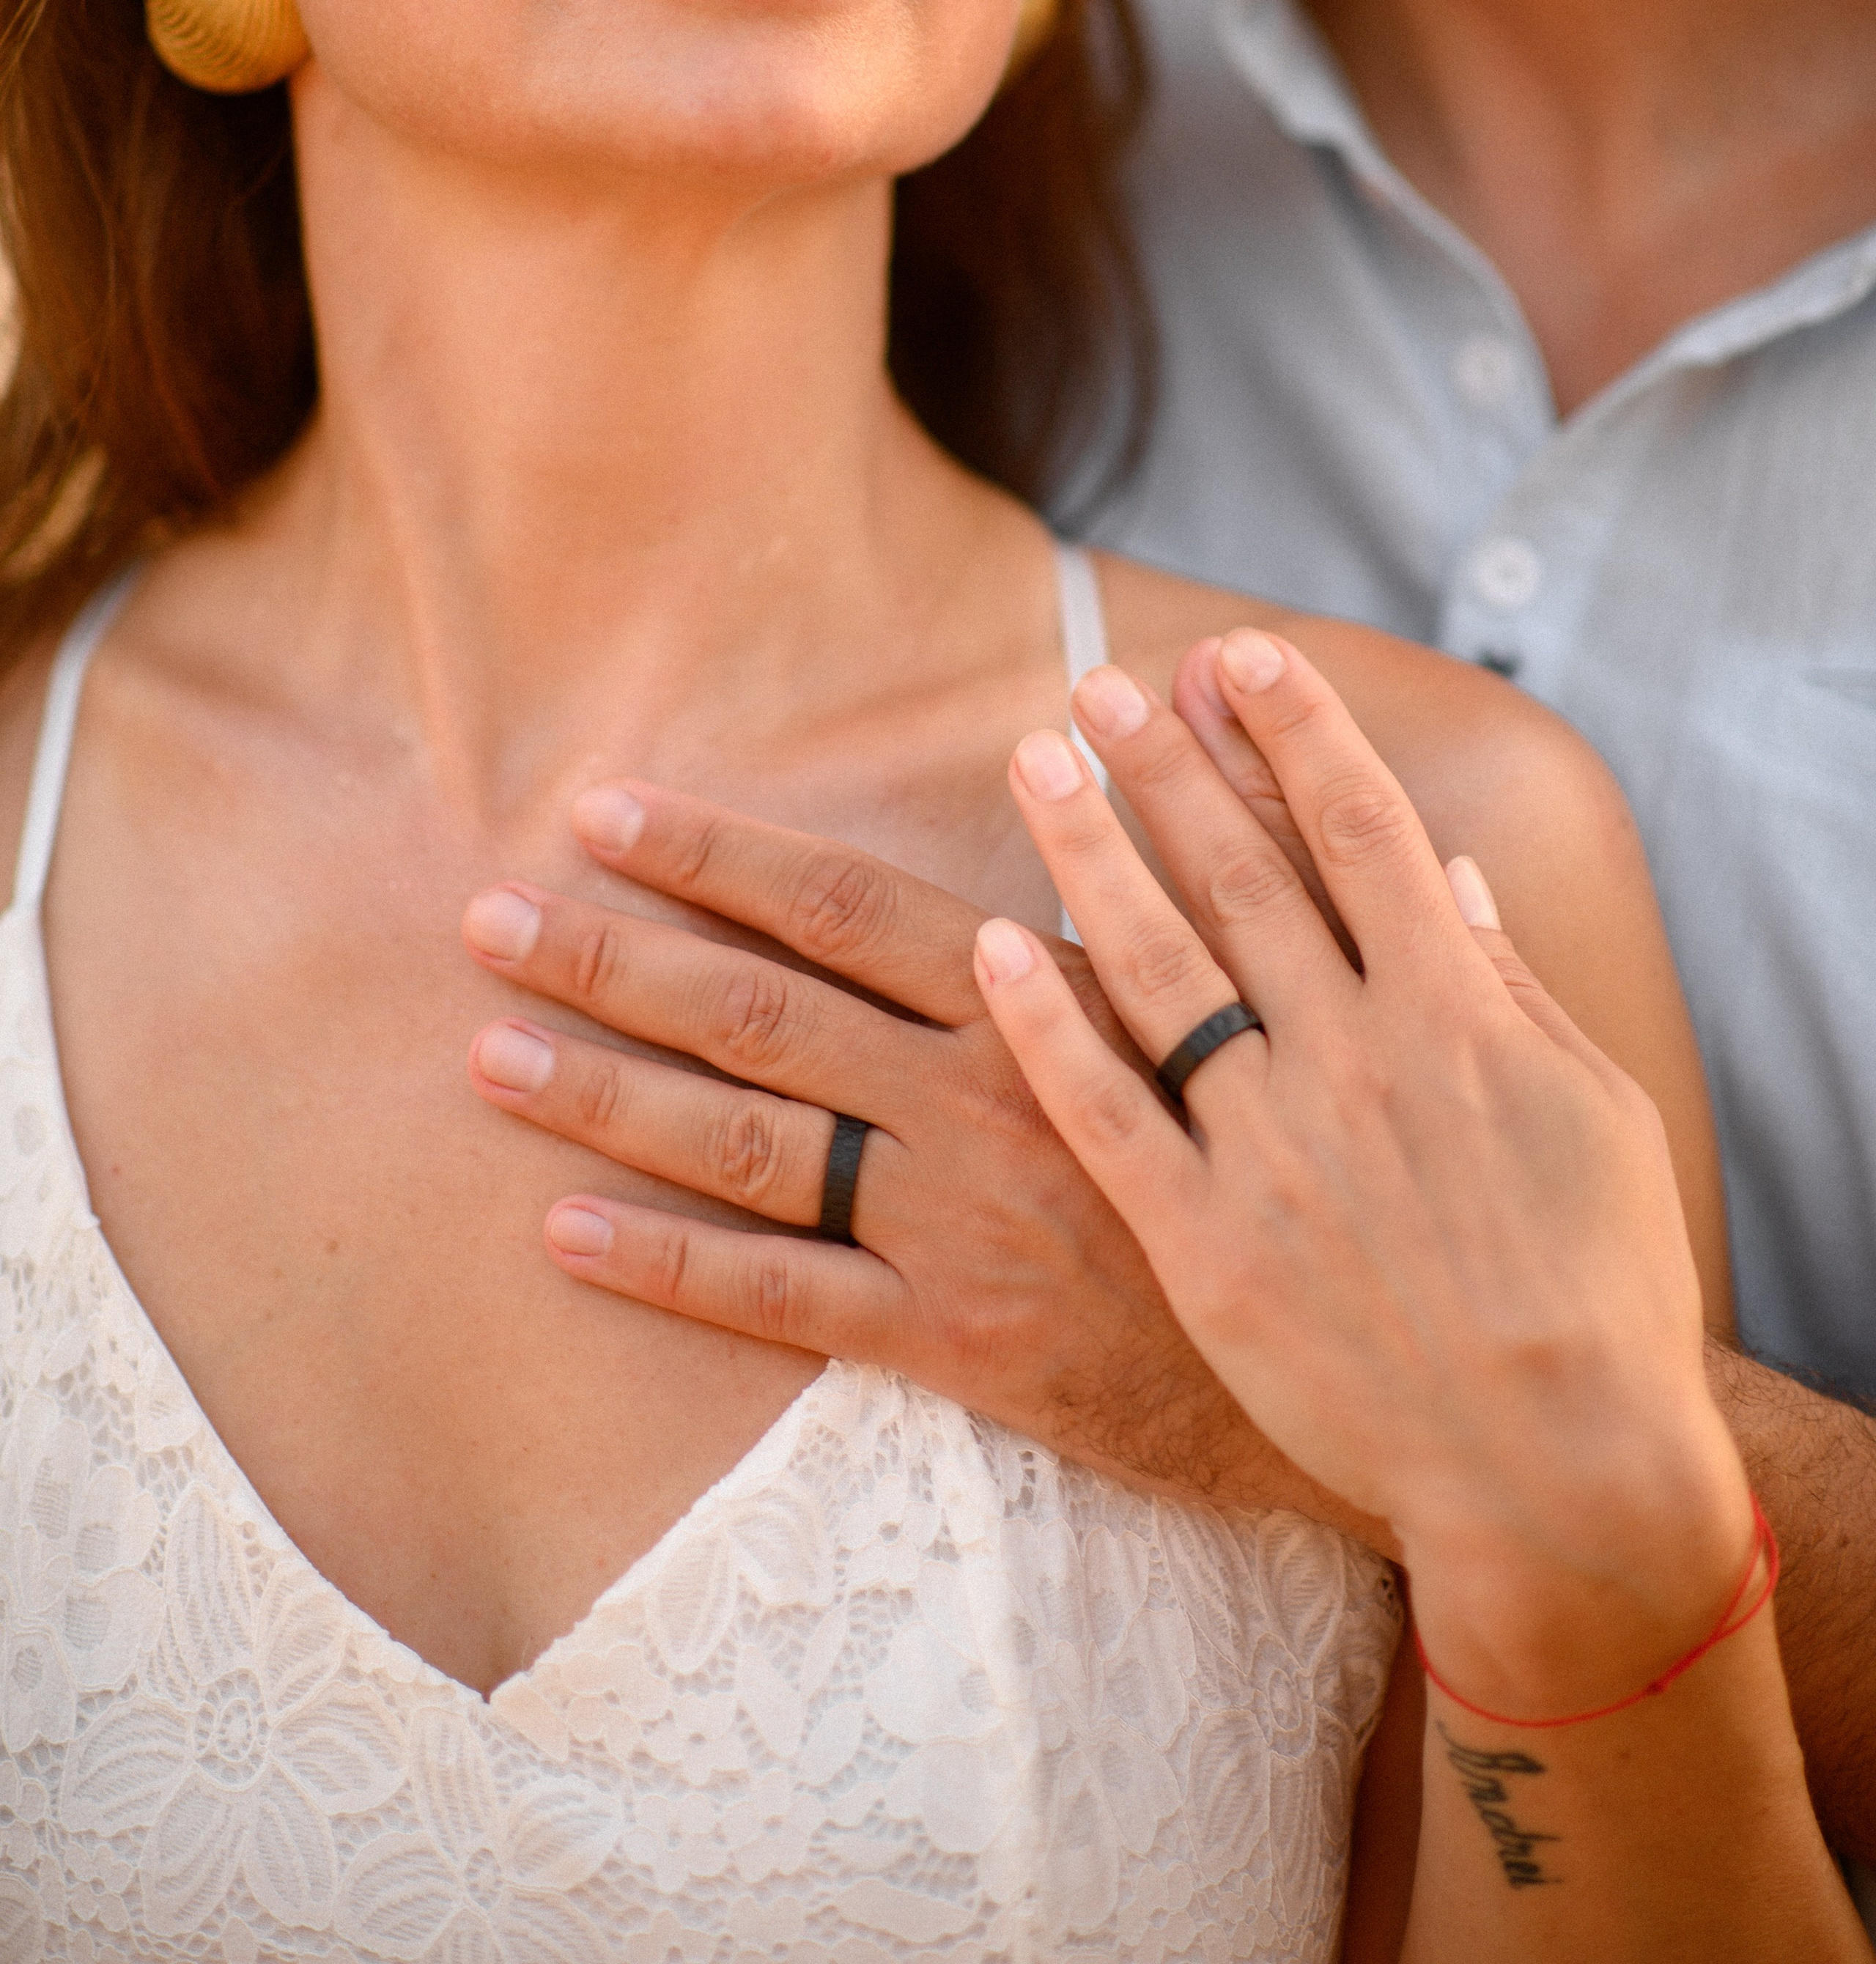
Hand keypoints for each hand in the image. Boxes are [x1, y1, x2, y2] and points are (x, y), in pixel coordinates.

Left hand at [462, 788, 1378, 1533]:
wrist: (1362, 1352)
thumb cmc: (1301, 1138)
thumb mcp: (1266, 970)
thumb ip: (1198, 829)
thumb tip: (1188, 681)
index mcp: (1040, 997)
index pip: (841, 905)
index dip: (715, 854)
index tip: (605, 809)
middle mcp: (981, 1096)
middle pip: (760, 1012)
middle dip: (613, 956)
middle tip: (485, 914)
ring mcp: (958, 1223)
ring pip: (745, 1146)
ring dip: (605, 1093)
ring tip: (485, 1050)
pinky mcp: (956, 1346)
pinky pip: (783, 1301)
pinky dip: (667, 1266)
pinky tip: (562, 1230)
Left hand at [975, 629, 1754, 1716]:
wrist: (1553, 1469)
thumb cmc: (1595, 1291)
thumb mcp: (1591, 1114)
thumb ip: (1507, 987)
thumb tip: (1450, 876)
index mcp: (1452, 1015)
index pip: (1360, 829)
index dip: (1299, 729)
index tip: (1247, 654)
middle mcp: (1351, 1058)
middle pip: (1239, 873)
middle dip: (1169, 764)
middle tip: (1101, 684)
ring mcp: (1268, 1149)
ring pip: (1153, 964)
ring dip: (1088, 848)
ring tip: (1032, 757)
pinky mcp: (1202, 1247)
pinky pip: (1103, 1114)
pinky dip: (1045, 1024)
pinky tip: (990, 944)